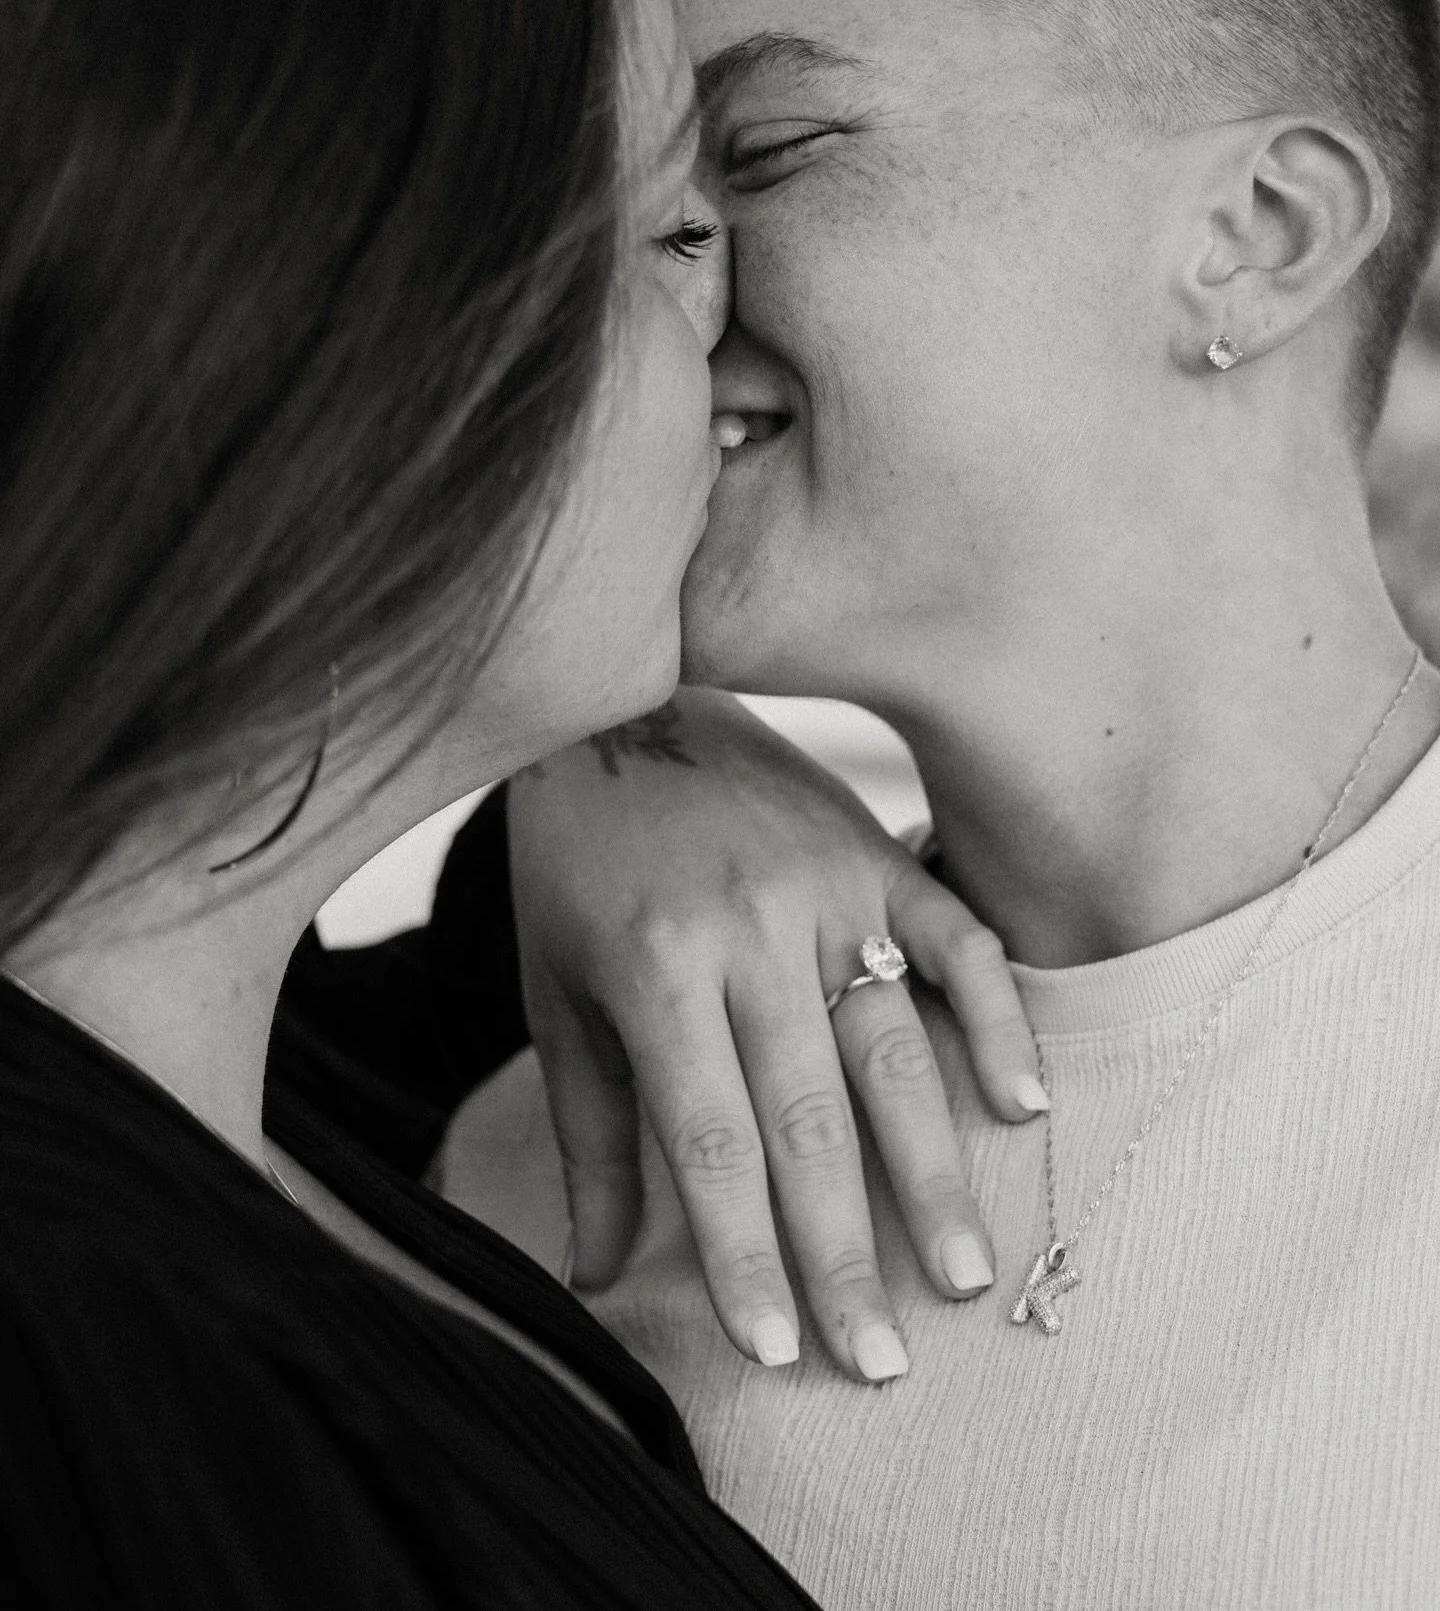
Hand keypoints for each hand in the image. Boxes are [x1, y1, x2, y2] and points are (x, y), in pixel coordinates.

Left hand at [508, 689, 1046, 1382]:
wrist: (621, 708)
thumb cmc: (578, 867)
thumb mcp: (559, 994)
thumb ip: (590, 1136)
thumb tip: (595, 1277)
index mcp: (655, 969)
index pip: (712, 1142)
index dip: (747, 1254)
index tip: (779, 1352)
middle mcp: (747, 931)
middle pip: (809, 1117)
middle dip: (845, 1251)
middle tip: (881, 1361)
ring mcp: (824, 888)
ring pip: (890, 1048)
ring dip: (932, 1169)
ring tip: (964, 1274)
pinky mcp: (877, 855)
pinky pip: (956, 942)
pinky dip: (997, 1019)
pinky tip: (1026, 1104)